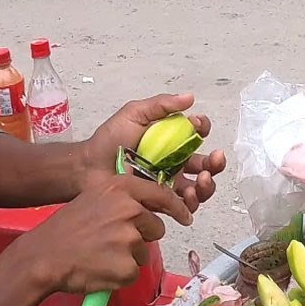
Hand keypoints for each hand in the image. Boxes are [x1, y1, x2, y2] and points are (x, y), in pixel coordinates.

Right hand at [22, 176, 192, 294]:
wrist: (43, 256)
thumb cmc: (65, 229)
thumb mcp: (94, 199)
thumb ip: (122, 200)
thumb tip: (147, 209)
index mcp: (121, 188)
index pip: (162, 194)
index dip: (177, 208)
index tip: (186, 216)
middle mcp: (130, 210)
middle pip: (156, 228)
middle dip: (142, 237)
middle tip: (113, 242)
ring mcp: (130, 239)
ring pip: (144, 252)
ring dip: (128, 257)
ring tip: (101, 255)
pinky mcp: (128, 266)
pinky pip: (134, 272)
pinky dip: (120, 275)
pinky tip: (100, 268)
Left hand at [84, 93, 226, 212]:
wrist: (89, 168)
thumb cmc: (109, 141)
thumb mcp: (134, 114)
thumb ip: (160, 105)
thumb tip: (189, 98)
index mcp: (171, 142)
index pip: (196, 136)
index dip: (202, 129)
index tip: (198, 126)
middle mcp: (175, 164)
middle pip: (205, 165)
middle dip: (216, 163)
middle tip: (215, 159)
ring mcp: (169, 185)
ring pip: (200, 189)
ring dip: (208, 185)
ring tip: (202, 180)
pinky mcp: (161, 203)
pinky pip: (183, 207)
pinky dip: (192, 203)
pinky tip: (188, 196)